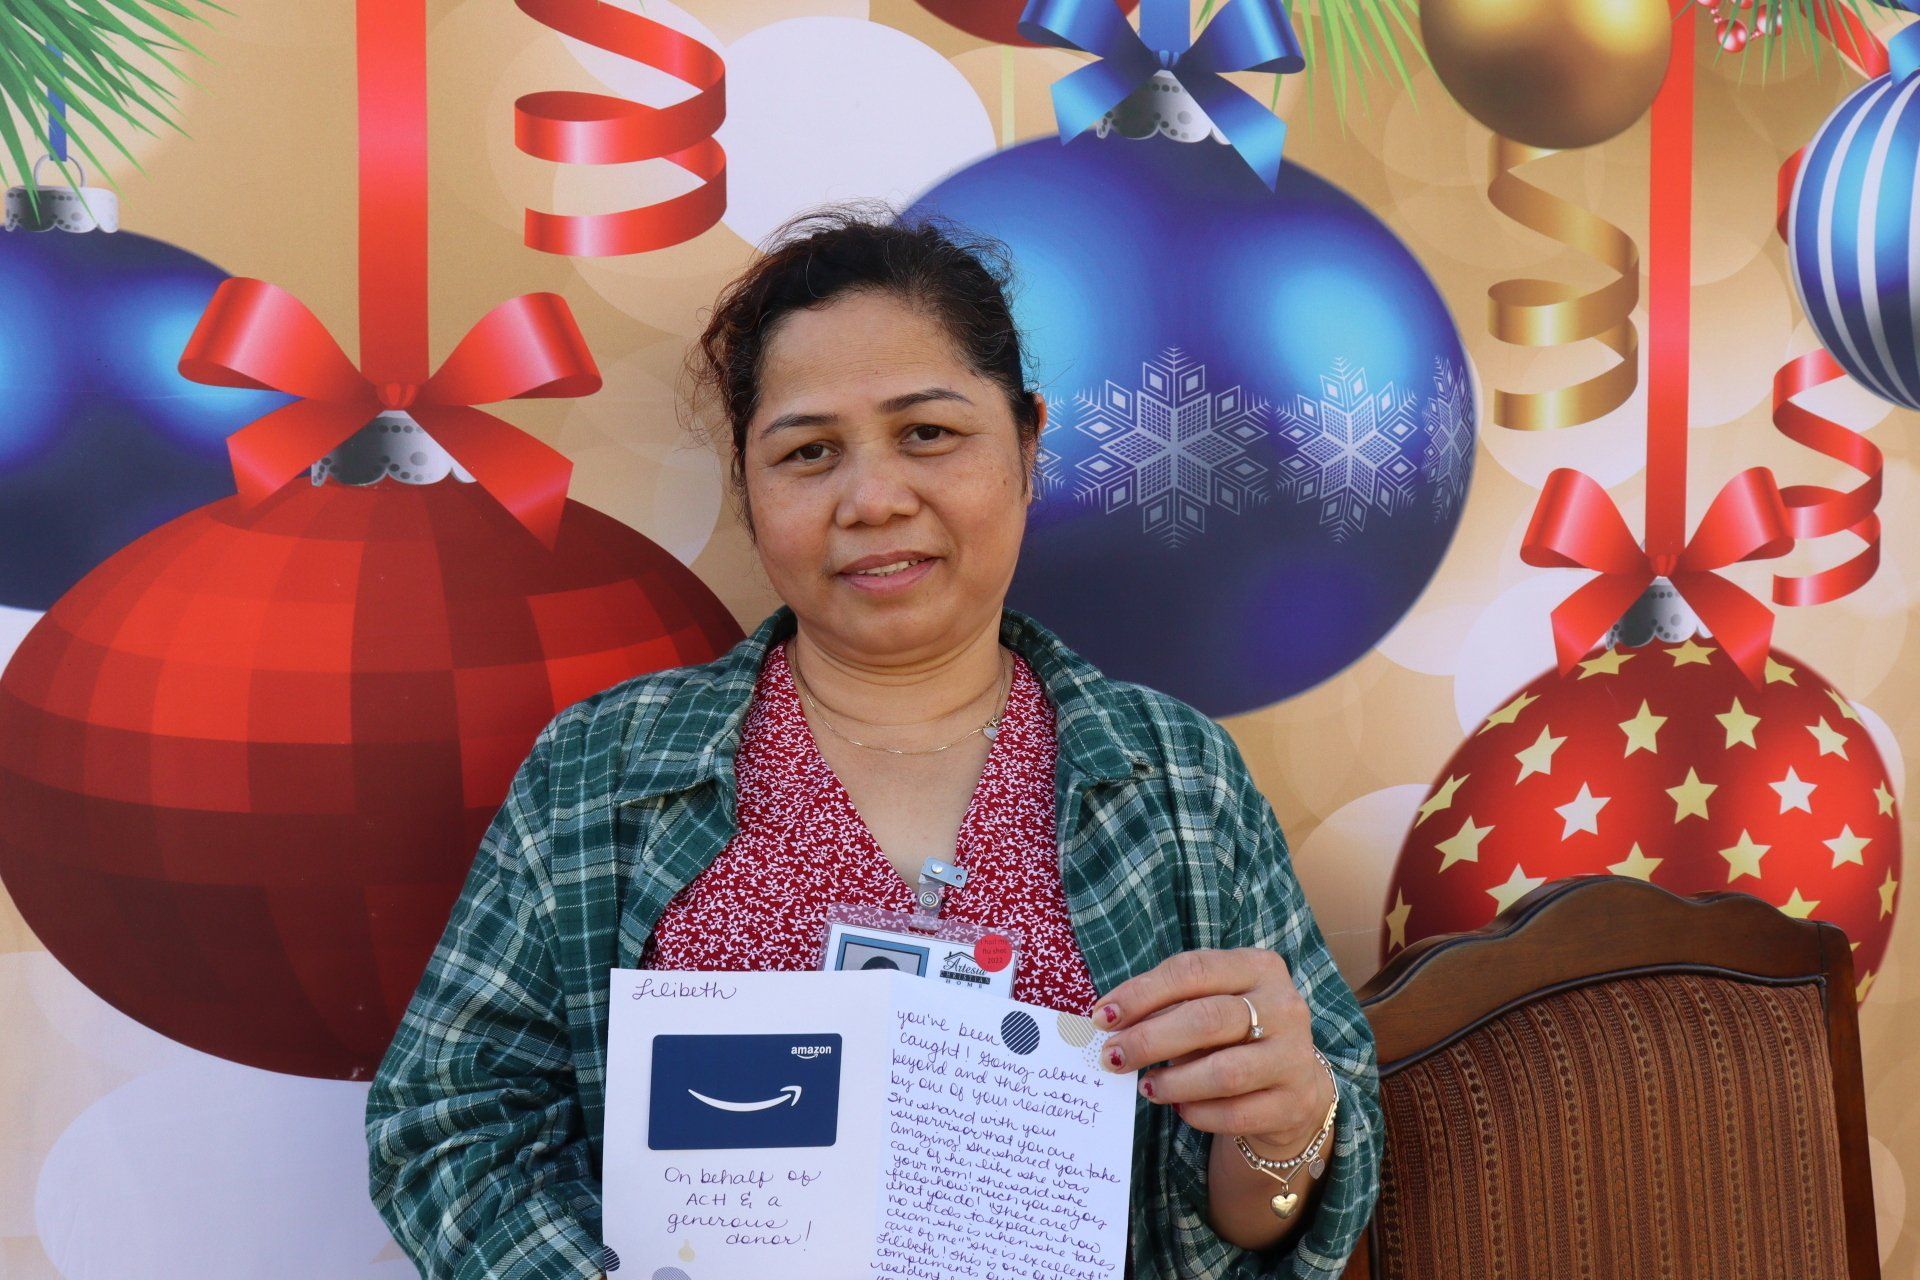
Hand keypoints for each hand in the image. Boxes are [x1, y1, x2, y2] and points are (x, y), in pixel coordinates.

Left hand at [1091, 947, 1334, 1153]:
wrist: (1292, 1085)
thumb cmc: (1234, 1036)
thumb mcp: (1209, 1004)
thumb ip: (1167, 1006)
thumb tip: (1108, 1020)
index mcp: (1257, 967)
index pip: (1192, 970)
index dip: (1142, 993)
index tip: (1102, 1016)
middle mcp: (1283, 1006)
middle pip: (1207, 1019)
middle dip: (1149, 1039)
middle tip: (1112, 1057)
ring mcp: (1293, 1055)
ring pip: (1224, 1072)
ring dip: (1174, 1081)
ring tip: (1147, 1086)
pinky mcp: (1293, 1102)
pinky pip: (1236, 1113)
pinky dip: (1198, 1113)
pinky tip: (1180, 1107)